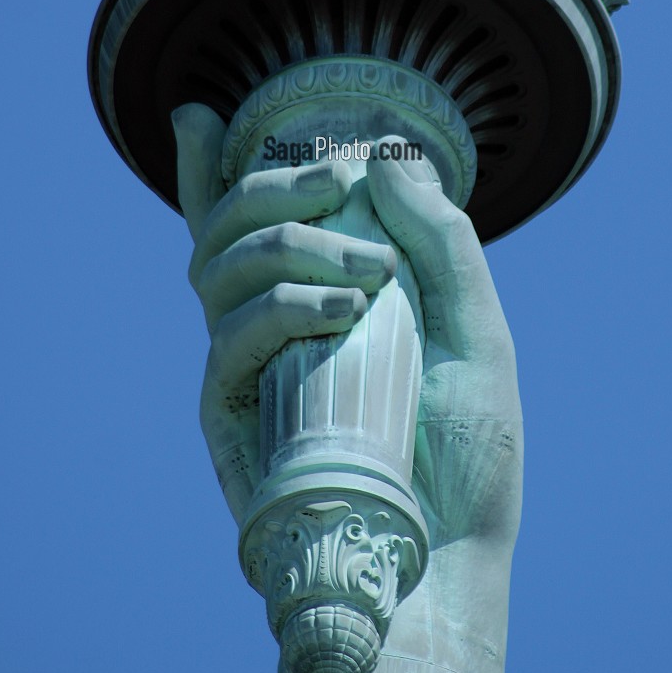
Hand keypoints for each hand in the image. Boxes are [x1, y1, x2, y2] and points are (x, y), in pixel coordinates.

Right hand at [172, 104, 521, 546]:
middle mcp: (270, 325)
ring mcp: (247, 368)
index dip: (207, 168)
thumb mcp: (475, 333)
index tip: (196, 114)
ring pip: (218, 267)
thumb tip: (388, 159)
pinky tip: (344, 312)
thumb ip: (443, 245)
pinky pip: (230, 337)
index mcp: (318, 298)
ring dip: (291, 243)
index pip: (249, 223)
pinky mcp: (231, 415)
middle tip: (337, 181)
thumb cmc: (463, 454)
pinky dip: (281, 306)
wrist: (446, 558)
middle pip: (225, 226)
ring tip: (370, 273)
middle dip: (272, 184)